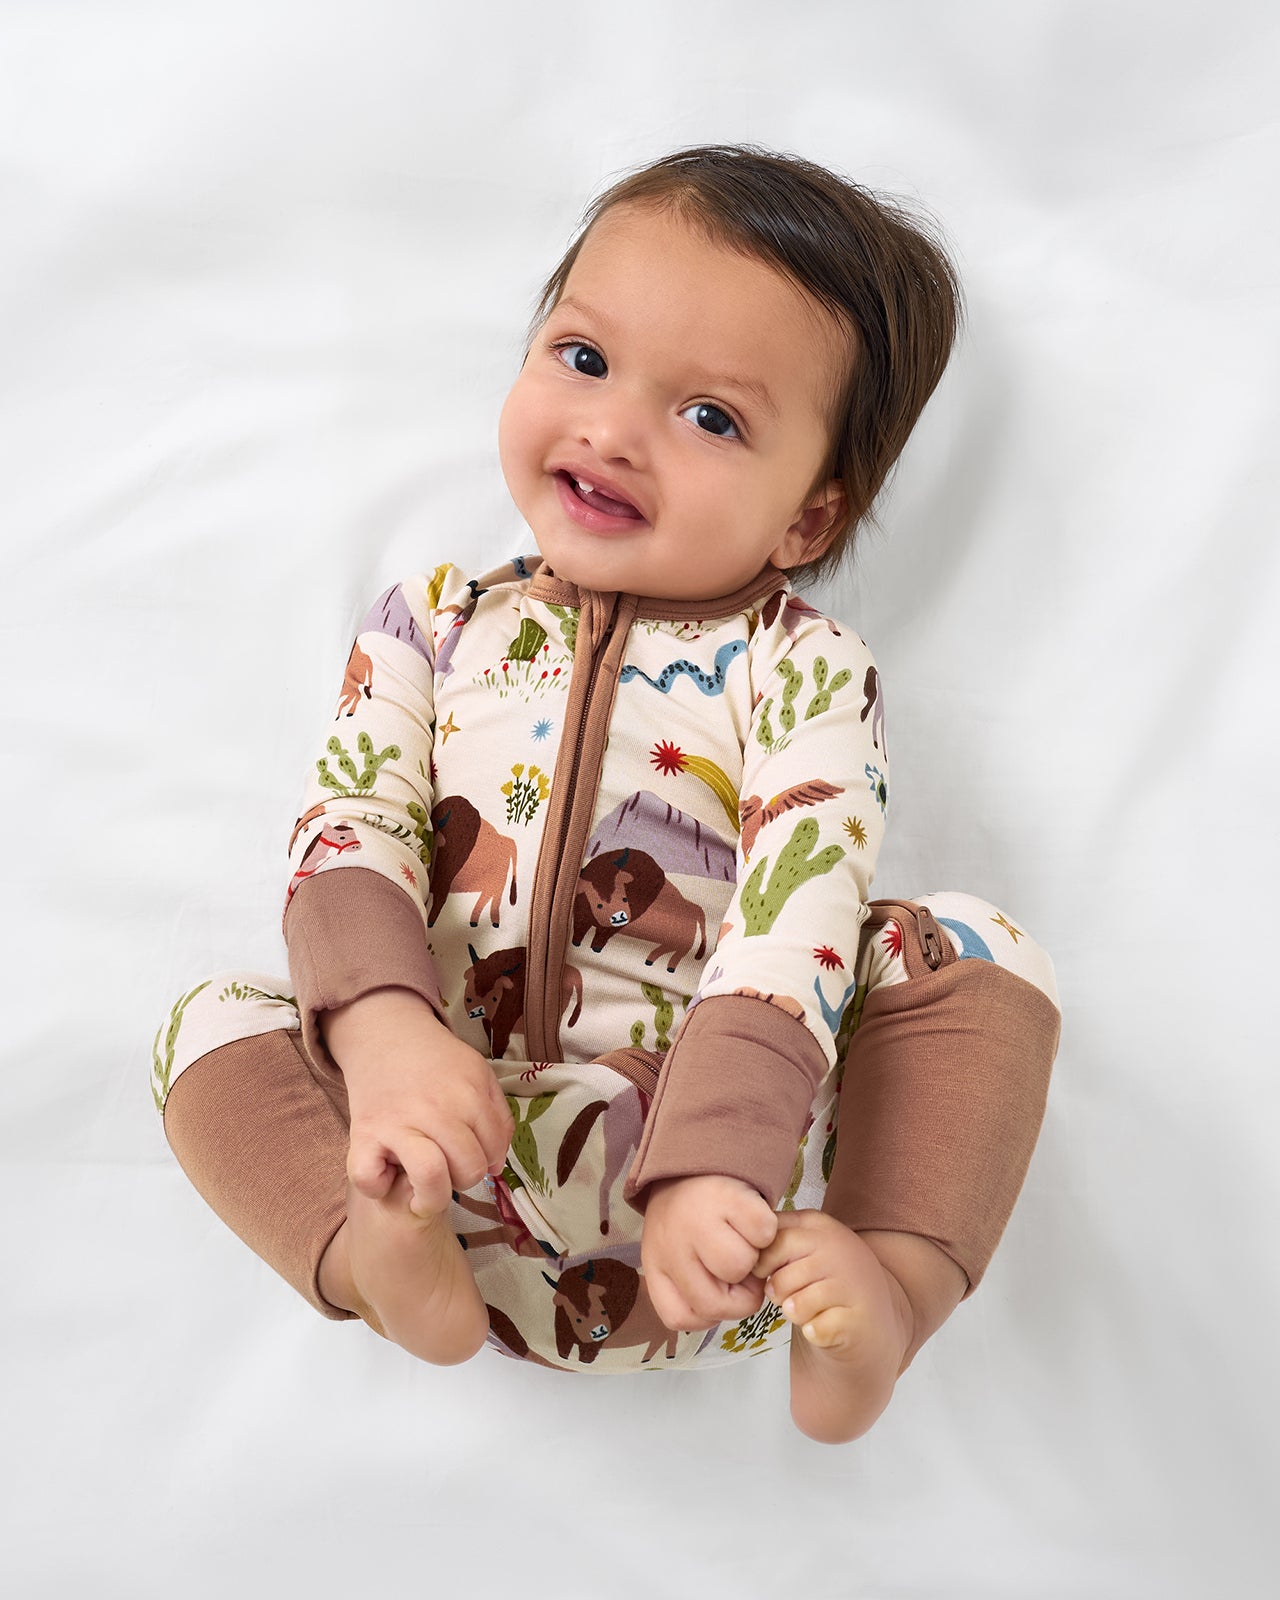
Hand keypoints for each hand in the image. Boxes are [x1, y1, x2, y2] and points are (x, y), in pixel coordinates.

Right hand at [323, 989, 513, 1216]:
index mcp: (470, 1095)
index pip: (494, 1151)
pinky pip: (370, 1178)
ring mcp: (399, 1123)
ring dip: (432, 1195)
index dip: (488, 1161)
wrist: (386, 1035)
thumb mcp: (478, 1074)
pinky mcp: (363, 1134)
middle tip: (448, 1165)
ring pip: (430, 1178)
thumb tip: (496, 1165)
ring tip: (426, 1187)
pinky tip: (387, 1173)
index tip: (470, 1154)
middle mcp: (437, 1110)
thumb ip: (497, 1117)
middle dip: (464, 1178)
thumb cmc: (435, 1062)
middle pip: (468, 1171)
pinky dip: (378, 1187)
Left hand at [640, 1174, 778, 1331]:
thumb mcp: (675, 1253)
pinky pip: (762, 1233)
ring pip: (740, 1266)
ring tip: (744, 1239)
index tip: (721, 1293)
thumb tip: (733, 1305)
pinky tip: (751, 1220)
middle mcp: (670, 1246)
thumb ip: (695, 1286)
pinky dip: (767, 1230)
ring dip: (754, 1258)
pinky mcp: (728, 1197)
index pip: (680, 1318)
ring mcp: (697, 1221)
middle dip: (741, 1296)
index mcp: (656, 1265)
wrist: (695, 1158)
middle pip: (715, 1304)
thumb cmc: (690, 1216)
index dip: (710, 1315)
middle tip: (745, 1272)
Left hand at [753, 1209, 904, 1353]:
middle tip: (786, 1296)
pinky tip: (825, 1324)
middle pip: (781, 1275)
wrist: (871, 1320)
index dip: (762, 1261)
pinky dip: (813, 1332)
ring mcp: (853, 1284)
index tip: (767, 1271)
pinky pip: (815, 1329)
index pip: (774, 1237)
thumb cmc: (825, 1281)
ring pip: (796, 1305)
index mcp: (821, 1226)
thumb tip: (745, 1245)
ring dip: (795, 1314)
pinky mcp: (859, 1319)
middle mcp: (841, 1249)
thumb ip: (777, 1238)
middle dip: (776, 1291)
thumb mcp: (804, 1248)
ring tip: (806, 1309)